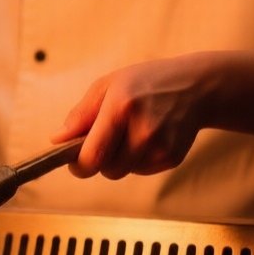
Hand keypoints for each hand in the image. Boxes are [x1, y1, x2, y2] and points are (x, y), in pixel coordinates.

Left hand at [51, 53, 216, 179]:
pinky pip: (141, 170)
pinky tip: (147, 137)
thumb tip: (57, 140)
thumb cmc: (146, 83)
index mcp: (121, 107)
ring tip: (129, 132)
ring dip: (118, 159)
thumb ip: (80, 114)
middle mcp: (143, 130)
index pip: (92, 156)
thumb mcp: (108, 85)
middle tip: (105, 138)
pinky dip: (137, 159)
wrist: (196, 87)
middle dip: (99, 160)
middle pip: (106, 169)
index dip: (79, 165)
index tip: (75, 162)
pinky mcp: (172, 158)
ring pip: (122, 172)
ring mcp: (161, 146)